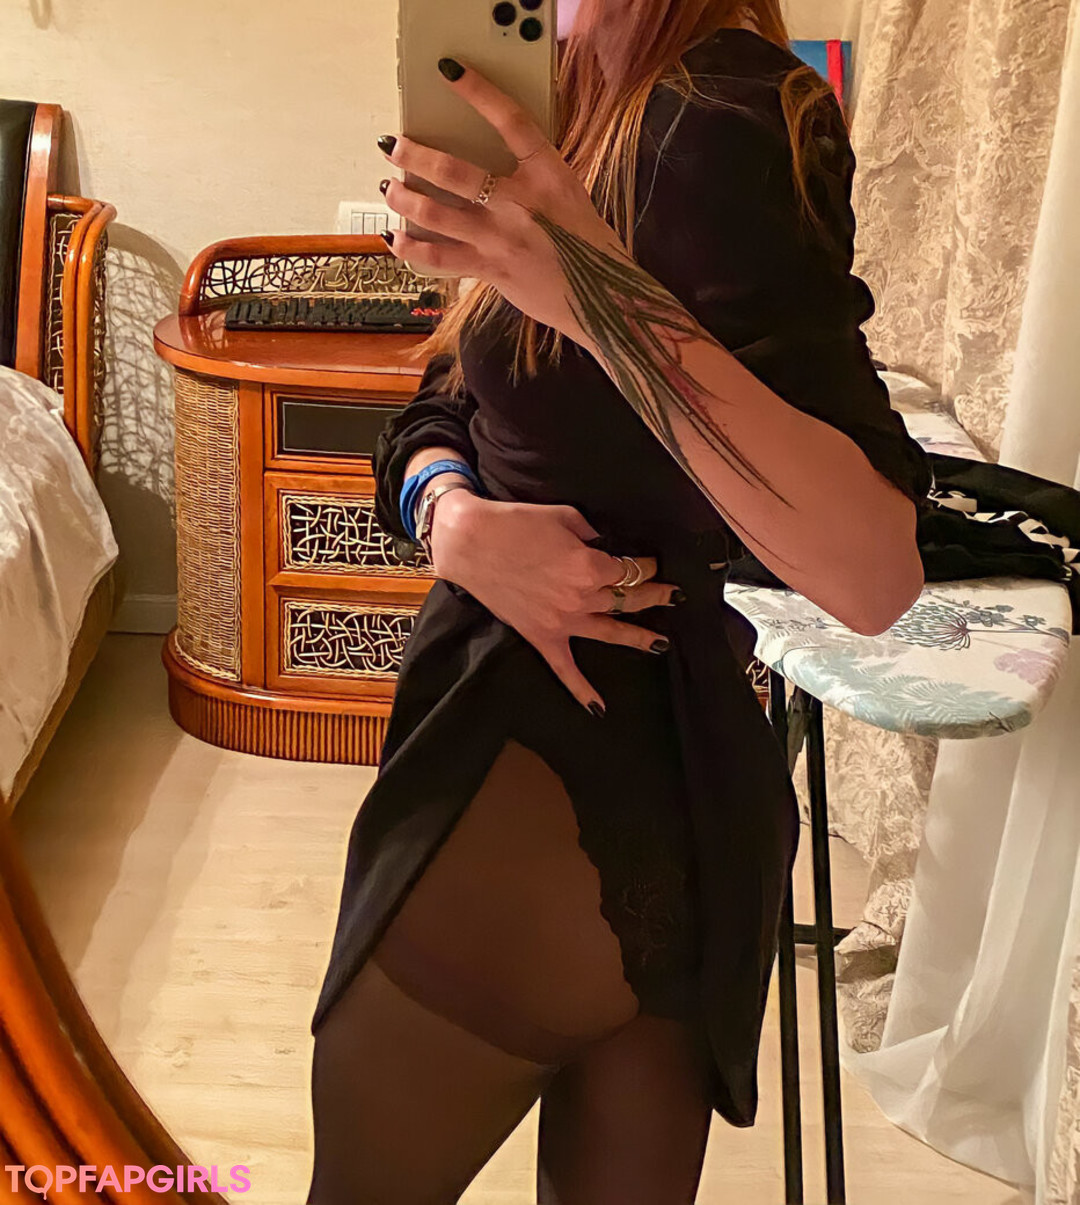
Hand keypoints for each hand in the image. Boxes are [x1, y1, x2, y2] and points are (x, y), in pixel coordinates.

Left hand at [378, 59, 626, 348]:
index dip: (478, 92)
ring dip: (407, 198)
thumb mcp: (566, 194)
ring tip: (391, 188)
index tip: (450, 71)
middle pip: (455, 172)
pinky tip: (396, 239)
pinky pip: (442, 258)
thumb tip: (488, 161)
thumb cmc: (585, 243)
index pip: (510, 121)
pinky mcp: (492, 269)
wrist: (601, 296)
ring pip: (438, 214)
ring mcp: (502, 238)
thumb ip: (531, 175)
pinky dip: (413, 249)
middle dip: (416, 156)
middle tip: (392, 144)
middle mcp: (521, 203)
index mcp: (547, 174)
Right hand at [429, 489, 683, 714]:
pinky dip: (581, 690)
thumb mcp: (565, 516)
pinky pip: (565, 668)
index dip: (644, 564)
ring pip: (611, 632)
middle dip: (654, 595)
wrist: (471, 542)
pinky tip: (599, 707)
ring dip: (639, 637)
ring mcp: (562, 621)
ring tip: (661, 643)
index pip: (630, 569)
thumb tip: (604, 544)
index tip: (649, 562)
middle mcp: (582, 597)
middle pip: (628, 599)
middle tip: (672, 595)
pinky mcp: (541, 635)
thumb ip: (592, 533)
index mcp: (590, 566)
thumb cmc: (516, 523)